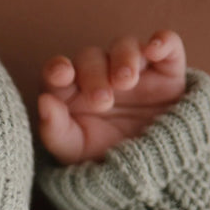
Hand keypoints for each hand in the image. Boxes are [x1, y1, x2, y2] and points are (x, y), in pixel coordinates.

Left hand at [38, 30, 186, 164]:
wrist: (143, 167)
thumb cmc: (99, 156)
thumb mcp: (72, 150)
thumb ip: (53, 128)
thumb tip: (42, 101)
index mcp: (70, 93)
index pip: (57, 71)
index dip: (58, 68)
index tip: (62, 75)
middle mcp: (98, 74)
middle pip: (90, 57)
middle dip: (94, 75)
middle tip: (102, 102)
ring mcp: (131, 69)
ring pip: (124, 45)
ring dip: (124, 58)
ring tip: (125, 82)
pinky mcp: (165, 69)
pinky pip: (166, 45)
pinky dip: (162, 42)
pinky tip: (155, 50)